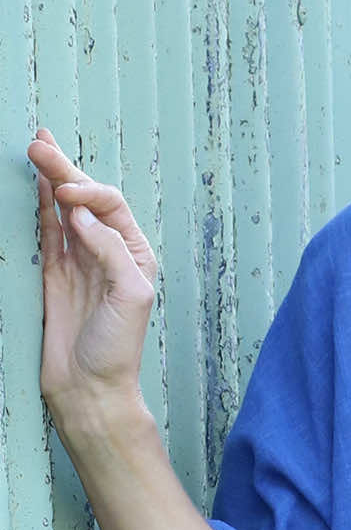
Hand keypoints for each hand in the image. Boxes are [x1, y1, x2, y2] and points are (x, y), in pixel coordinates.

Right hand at [27, 127, 157, 423]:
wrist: (90, 388)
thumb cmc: (118, 349)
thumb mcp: (130, 295)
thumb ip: (109, 250)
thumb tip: (80, 214)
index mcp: (136, 254)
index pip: (110, 205)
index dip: (88, 191)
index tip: (66, 195)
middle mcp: (109, 253)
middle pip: (84, 200)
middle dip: (64, 169)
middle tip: (39, 141)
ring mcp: (79, 262)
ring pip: (62, 210)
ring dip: (51, 179)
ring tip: (35, 147)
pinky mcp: (54, 275)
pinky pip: (47, 233)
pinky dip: (41, 208)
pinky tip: (38, 185)